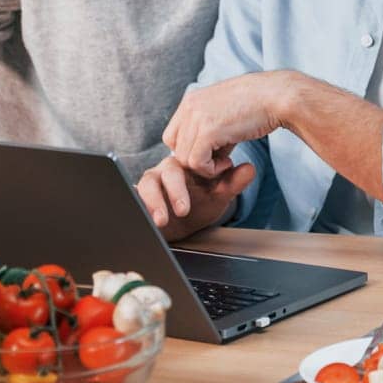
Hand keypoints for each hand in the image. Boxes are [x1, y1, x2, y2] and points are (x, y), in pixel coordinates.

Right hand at [136, 155, 256, 240]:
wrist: (179, 225)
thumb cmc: (199, 204)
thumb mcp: (217, 195)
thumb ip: (232, 182)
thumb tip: (250, 168)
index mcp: (187, 163)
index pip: (191, 157)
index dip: (200, 168)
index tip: (216, 177)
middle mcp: (166, 170)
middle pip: (168, 171)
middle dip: (175, 191)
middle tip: (184, 211)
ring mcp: (150, 184)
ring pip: (145, 184)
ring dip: (153, 202)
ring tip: (161, 221)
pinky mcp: (137, 199)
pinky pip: (132, 200)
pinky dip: (135, 208)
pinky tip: (142, 221)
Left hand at [163, 71, 293, 176]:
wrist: (277, 96)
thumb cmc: (258, 105)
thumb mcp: (225, 112)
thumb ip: (209, 129)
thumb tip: (204, 153)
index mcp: (191, 100)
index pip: (173, 135)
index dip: (190, 149)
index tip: (214, 152)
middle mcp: (189, 106)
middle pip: (176, 148)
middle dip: (196, 160)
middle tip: (222, 159)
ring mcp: (196, 117)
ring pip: (184, 159)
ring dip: (205, 167)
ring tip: (228, 160)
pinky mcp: (208, 131)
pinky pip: (196, 163)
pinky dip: (211, 170)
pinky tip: (229, 162)